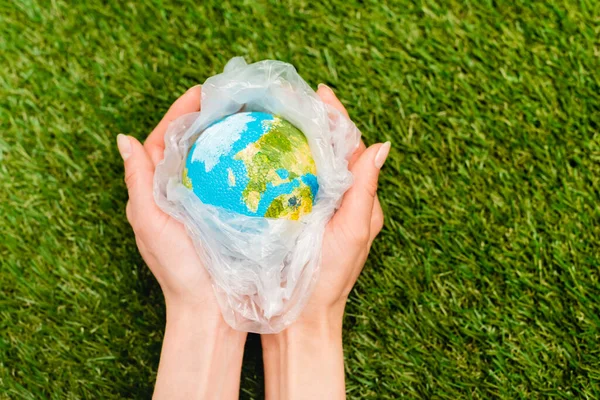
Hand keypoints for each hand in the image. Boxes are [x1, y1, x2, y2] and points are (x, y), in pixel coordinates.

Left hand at [118, 86, 245, 399]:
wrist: (208, 310)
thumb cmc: (177, 269)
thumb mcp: (150, 221)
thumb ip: (138, 181)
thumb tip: (124, 139)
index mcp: (155, 190)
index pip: (165, 140)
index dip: (180, 112)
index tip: (202, 92)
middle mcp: (178, 192)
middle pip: (191, 145)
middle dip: (207, 118)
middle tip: (230, 97)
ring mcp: (204, 202)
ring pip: (213, 160)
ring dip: (225, 136)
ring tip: (246, 115)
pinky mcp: (226, 213)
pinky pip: (231, 180)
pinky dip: (241, 163)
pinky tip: (259, 151)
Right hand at [261, 84, 388, 399]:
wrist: (301, 318)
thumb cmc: (330, 278)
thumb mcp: (352, 233)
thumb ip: (365, 192)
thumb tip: (381, 146)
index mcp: (358, 198)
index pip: (351, 147)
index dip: (337, 117)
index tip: (320, 93)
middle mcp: (339, 199)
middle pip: (330, 150)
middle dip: (315, 121)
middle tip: (292, 98)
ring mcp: (316, 208)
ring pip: (309, 163)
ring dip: (297, 138)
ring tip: (277, 115)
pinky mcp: (293, 217)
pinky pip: (290, 182)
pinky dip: (282, 163)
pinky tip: (263, 153)